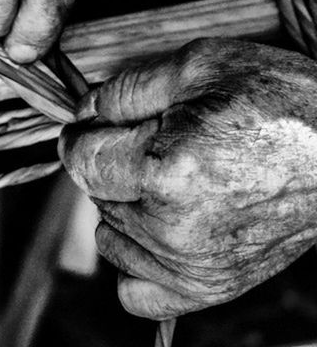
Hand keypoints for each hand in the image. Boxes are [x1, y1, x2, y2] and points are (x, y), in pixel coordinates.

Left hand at [59, 38, 316, 319]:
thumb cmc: (278, 100)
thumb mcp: (199, 65)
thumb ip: (125, 90)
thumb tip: (81, 111)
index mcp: (164, 170)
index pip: (81, 160)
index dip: (78, 136)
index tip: (88, 125)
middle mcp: (172, 228)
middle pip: (94, 195)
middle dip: (107, 162)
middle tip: (150, 140)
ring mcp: (192, 266)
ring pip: (109, 236)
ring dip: (120, 204)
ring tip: (163, 177)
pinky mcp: (211, 287)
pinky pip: (135, 291)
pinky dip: (134, 258)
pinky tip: (154, 226)